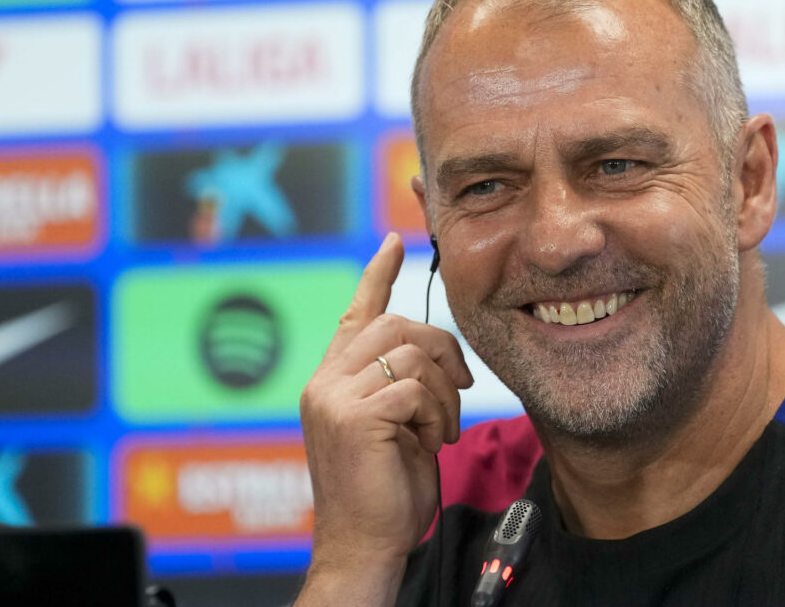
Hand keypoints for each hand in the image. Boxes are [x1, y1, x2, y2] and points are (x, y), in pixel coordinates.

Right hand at [296, 233, 472, 605]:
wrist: (366, 543)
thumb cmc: (386, 487)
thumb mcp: (395, 424)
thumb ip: (400, 383)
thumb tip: (435, 352)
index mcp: (333, 379)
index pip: (356, 312)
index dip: (377, 275)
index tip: (393, 241)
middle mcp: (325, 381)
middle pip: (396, 325)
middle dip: (441, 350)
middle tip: (460, 387)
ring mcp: (333, 397)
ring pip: (410, 353)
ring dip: (443, 392)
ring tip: (439, 428)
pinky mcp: (352, 417)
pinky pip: (415, 389)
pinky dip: (436, 415)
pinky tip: (429, 442)